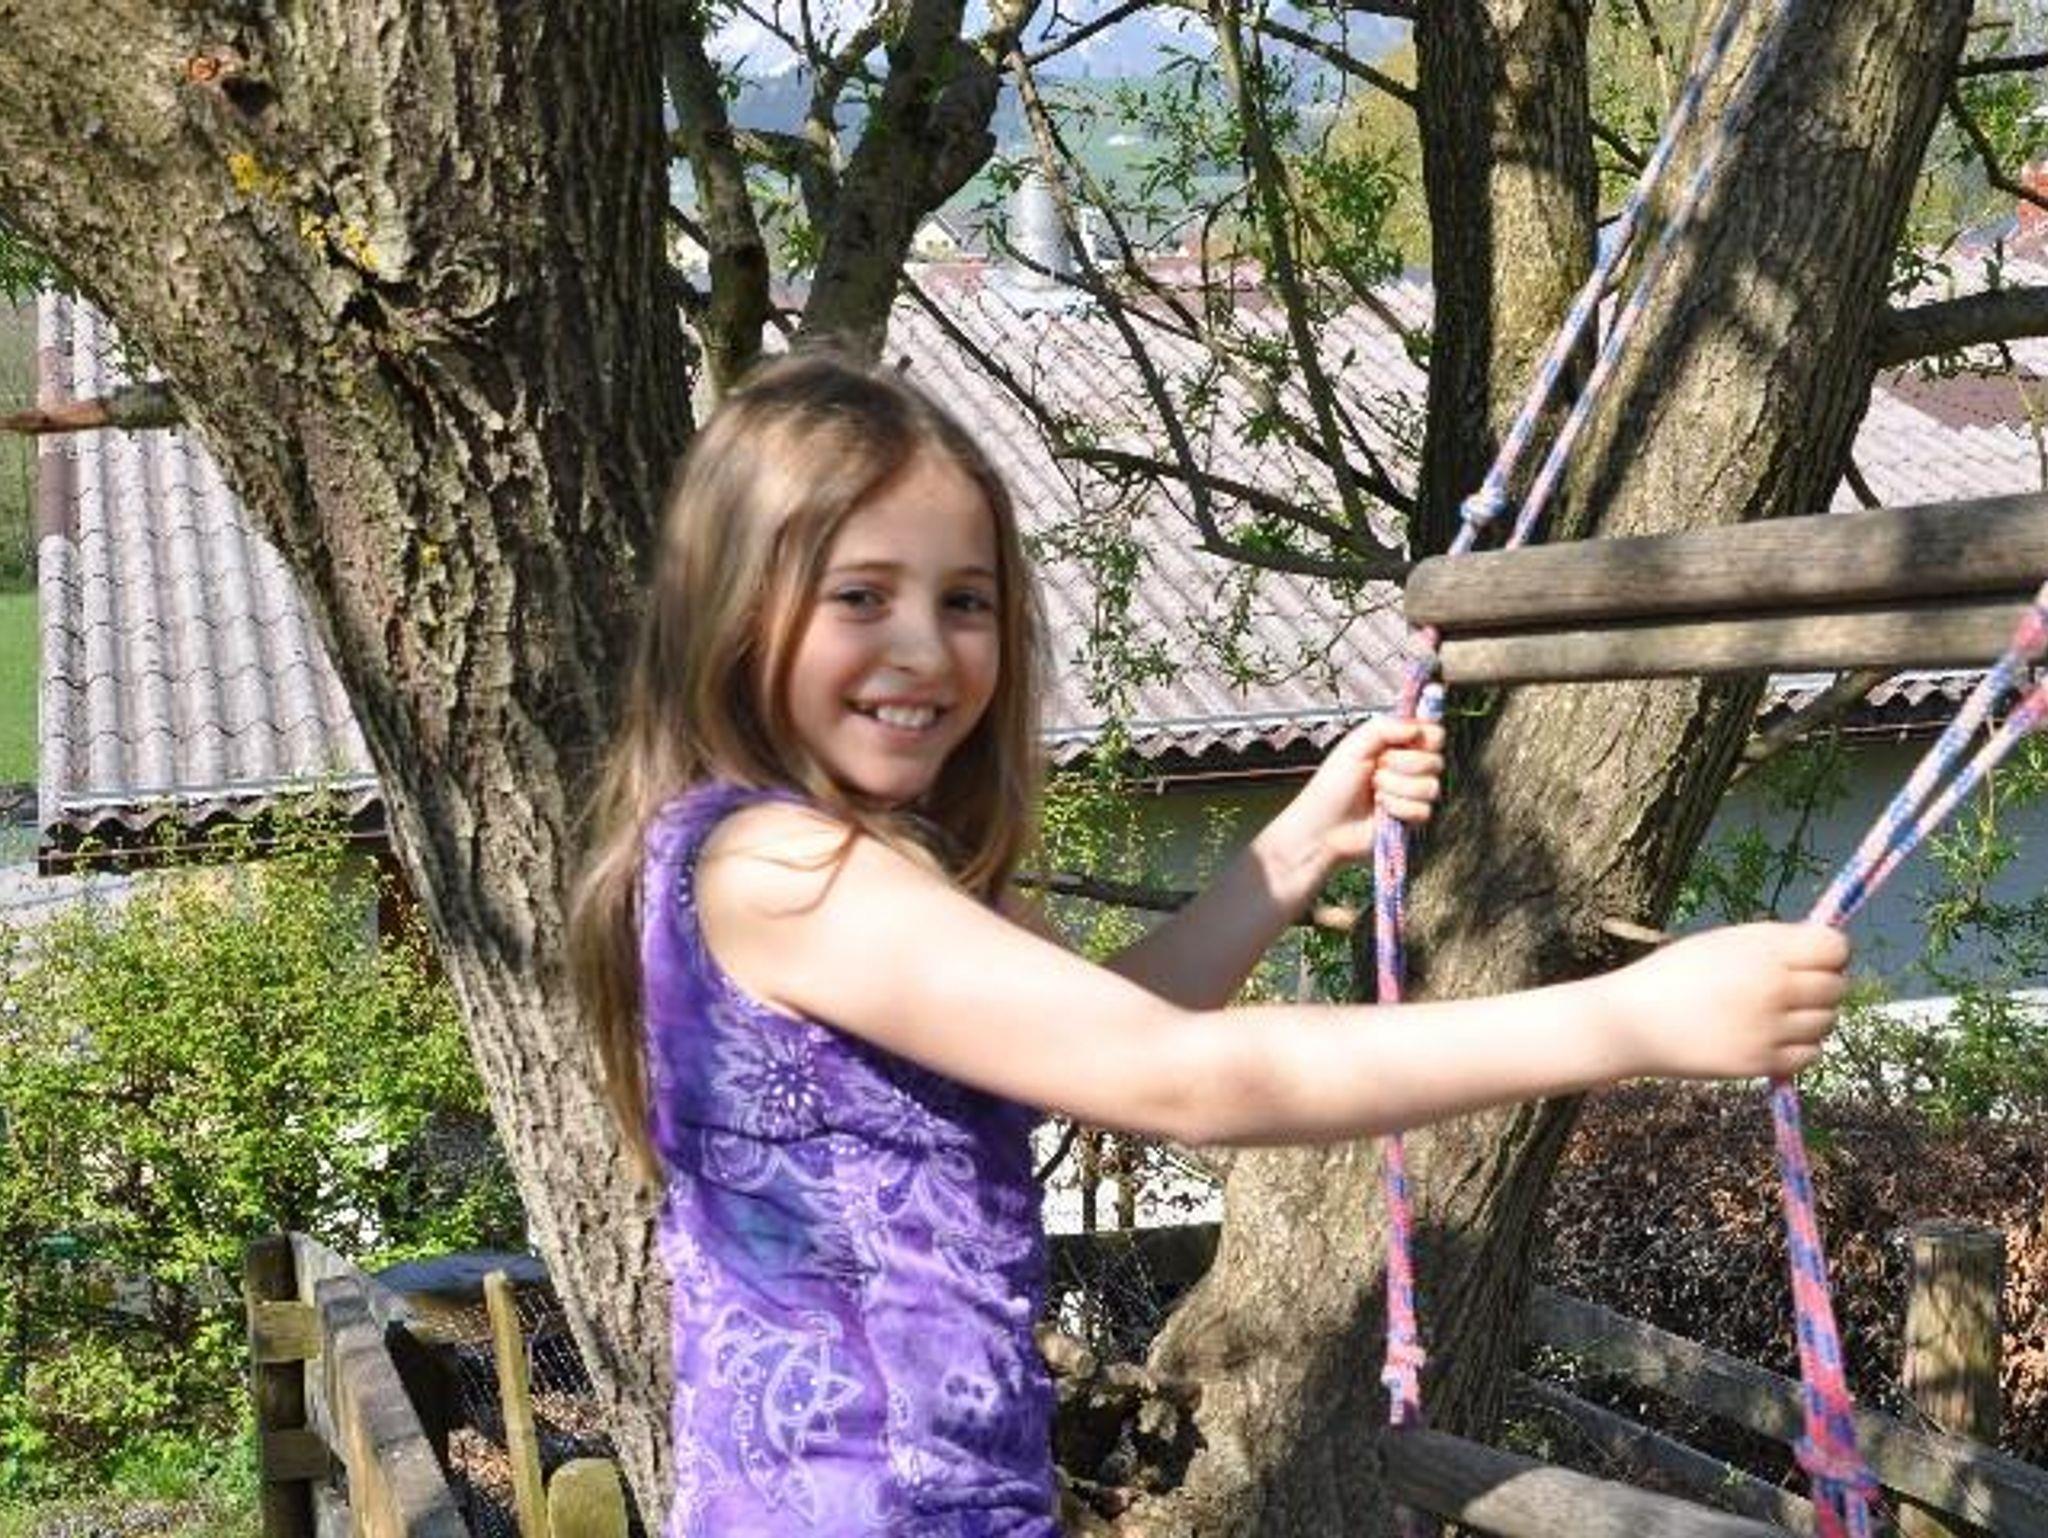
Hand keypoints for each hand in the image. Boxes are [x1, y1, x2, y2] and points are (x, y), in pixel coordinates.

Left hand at [1269, 718, 1446, 878]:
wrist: (1325, 824)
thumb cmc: (1333, 784)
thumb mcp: (1355, 745)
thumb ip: (1385, 727)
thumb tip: (1416, 728)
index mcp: (1398, 744)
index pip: (1435, 733)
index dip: (1426, 736)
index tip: (1407, 740)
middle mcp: (1410, 767)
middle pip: (1436, 761)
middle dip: (1401, 765)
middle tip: (1376, 769)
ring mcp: (1413, 793)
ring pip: (1430, 787)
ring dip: (1396, 788)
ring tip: (1375, 792)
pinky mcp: (1413, 818)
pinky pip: (1423, 810)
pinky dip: (1397, 809)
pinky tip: (1381, 810)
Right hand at [1601, 922, 1850, 1080]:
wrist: (1632, 1022)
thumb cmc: (1674, 974)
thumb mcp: (1723, 942)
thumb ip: (1775, 944)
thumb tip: (1825, 951)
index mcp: (1764, 951)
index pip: (1836, 947)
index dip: (1830, 952)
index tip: (1812, 959)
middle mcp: (1775, 988)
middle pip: (1837, 987)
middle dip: (1821, 986)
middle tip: (1790, 990)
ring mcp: (1771, 1029)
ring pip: (1827, 1022)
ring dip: (1810, 1018)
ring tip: (1775, 1015)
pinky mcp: (1763, 1063)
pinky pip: (1810, 1054)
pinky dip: (1798, 1047)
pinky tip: (1770, 1037)